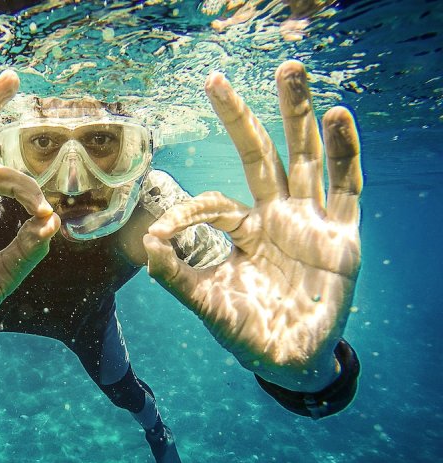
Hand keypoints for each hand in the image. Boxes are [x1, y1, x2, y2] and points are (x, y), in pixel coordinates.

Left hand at [144, 60, 361, 391]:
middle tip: (214, 79)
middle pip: (259, 156)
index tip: (160, 233)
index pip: (213, 205)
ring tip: (291, 72)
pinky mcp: (341, 234)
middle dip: (240, 119)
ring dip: (298, 115)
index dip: (187, 211)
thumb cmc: (248, 332)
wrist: (290, 362)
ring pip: (304, 158)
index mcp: (242, 231)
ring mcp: (310, 222)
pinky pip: (345, 186)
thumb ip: (177, 278)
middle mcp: (276, 217)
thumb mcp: (208, 304)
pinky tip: (336, 117)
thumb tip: (144, 242)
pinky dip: (343, 152)